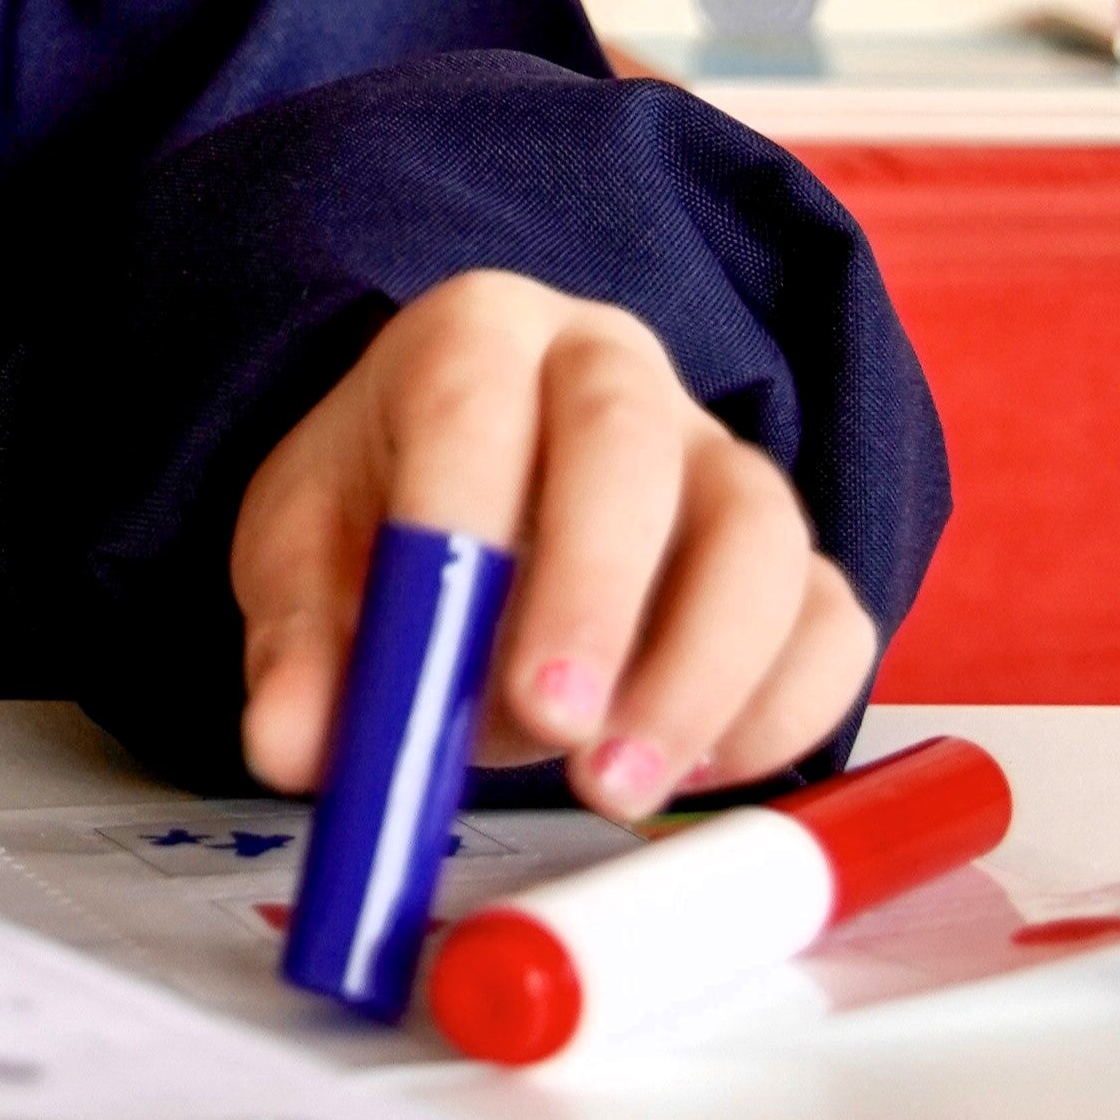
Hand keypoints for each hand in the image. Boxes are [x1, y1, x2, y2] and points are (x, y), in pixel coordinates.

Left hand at [231, 271, 876, 822]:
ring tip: (618, 785)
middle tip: (562, 735)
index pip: (473, 399)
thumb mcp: (304, 558)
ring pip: (759, 534)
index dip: (474, 523)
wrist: (464, 499)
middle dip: (600, 598)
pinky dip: (787, 707)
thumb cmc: (385, 507)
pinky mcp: (790, 551)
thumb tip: (288, 744)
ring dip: (703, 674)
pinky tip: (698, 772)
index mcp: (473, 335)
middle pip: (633, 447)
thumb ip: (297, 649)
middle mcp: (608, 365)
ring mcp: (714, 452)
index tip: (470, 654)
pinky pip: (831, 618)